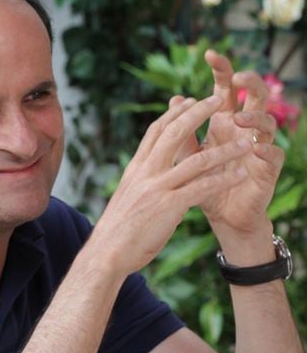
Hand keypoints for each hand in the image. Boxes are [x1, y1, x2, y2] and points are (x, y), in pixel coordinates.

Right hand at [89, 95, 252, 276]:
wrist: (106, 253)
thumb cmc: (117, 231)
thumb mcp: (127, 198)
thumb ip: (142, 184)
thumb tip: (155, 179)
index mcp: (135, 169)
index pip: (155, 131)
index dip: (175, 112)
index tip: (190, 100)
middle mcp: (145, 173)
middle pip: (174, 133)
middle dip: (197, 112)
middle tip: (217, 99)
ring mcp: (157, 189)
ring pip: (196, 160)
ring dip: (225, 149)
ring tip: (246, 142)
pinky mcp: (169, 207)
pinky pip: (203, 188)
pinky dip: (225, 179)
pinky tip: (243, 174)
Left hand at [196, 50, 284, 240]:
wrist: (221, 216)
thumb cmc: (205, 182)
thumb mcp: (188, 156)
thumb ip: (182, 131)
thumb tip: (175, 99)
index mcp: (225, 122)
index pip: (226, 91)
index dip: (221, 71)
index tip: (209, 54)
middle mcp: (245, 130)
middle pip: (255, 96)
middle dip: (250, 83)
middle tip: (237, 77)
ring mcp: (259, 147)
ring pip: (267, 122)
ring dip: (254, 117)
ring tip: (239, 118)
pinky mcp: (267, 169)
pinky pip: (272, 153)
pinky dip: (264, 148)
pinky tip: (254, 146)